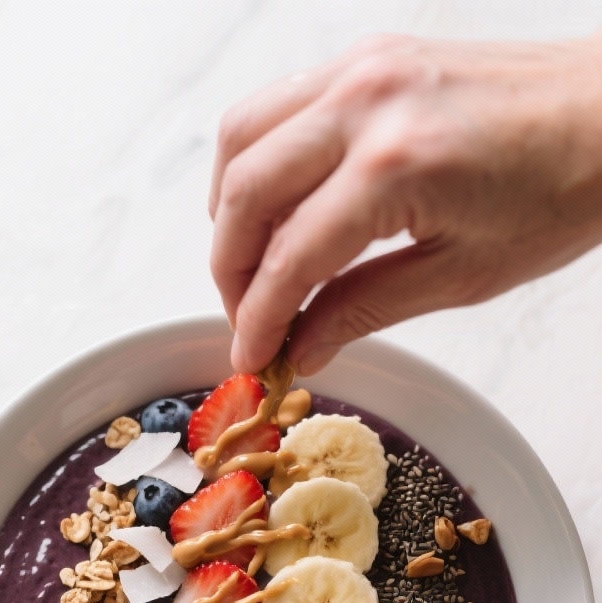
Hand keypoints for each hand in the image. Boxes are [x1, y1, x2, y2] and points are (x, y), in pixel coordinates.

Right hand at [209, 33, 601, 373]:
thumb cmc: (563, 189)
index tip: (251, 356)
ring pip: (242, 137)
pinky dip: (257, 160)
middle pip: (247, 192)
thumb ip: (366, 309)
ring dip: (230, 210)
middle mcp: (368, 102)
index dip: (259, 317)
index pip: (291, 256)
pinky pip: (277, 105)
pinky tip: (274, 207)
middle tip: (246, 320)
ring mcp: (363, 67)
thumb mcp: (463, 275)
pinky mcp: (368, 55)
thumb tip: (304, 344)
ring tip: (250, 267)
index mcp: (398, 165)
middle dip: (230, 269)